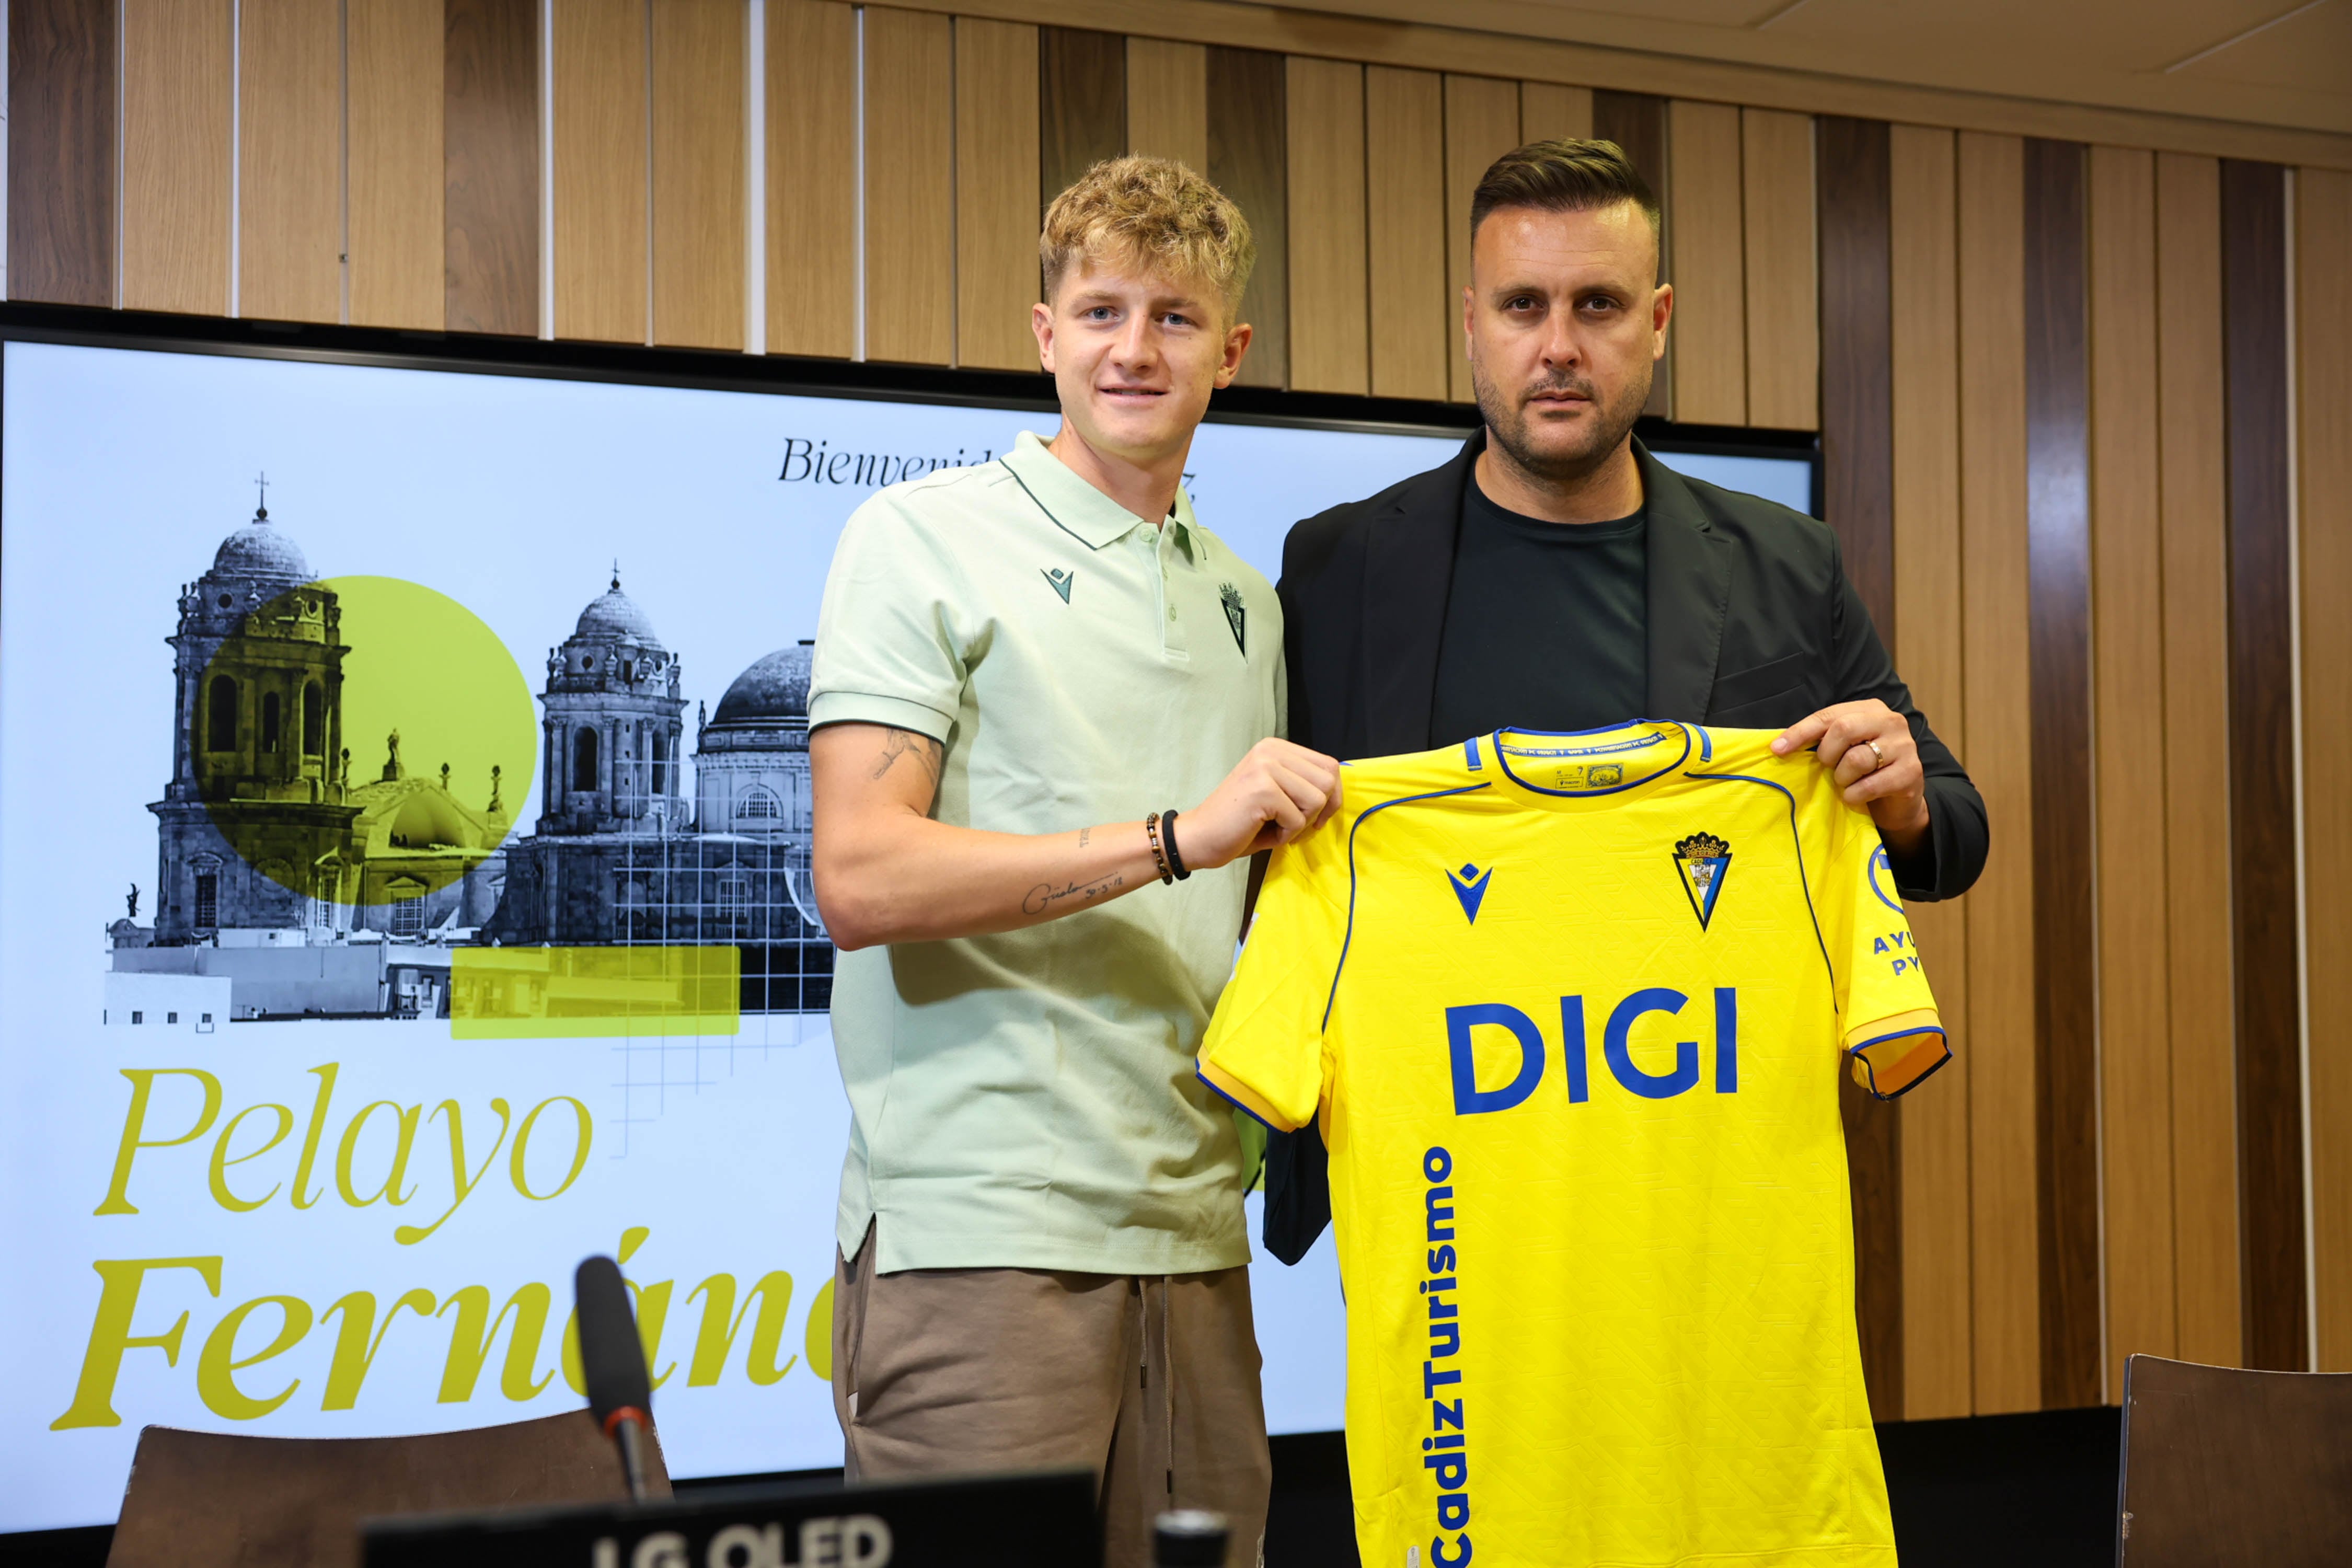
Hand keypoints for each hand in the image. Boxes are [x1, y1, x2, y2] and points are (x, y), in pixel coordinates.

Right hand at [1176, 739, 1342, 870]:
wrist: (1200, 837)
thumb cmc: (1241, 822)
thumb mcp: (1278, 794)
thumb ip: (1303, 784)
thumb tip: (1338, 791)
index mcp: (1276, 747)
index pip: (1329, 765)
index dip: (1332, 796)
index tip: (1316, 817)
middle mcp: (1270, 750)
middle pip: (1328, 781)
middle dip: (1319, 811)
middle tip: (1293, 824)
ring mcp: (1265, 768)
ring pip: (1317, 800)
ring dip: (1301, 824)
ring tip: (1275, 826)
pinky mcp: (1262, 790)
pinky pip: (1298, 820)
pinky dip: (1286, 835)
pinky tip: (1263, 832)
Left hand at [1772, 700, 1929, 852]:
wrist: (1899, 801)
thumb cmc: (1863, 771)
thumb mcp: (1842, 749)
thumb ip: (1820, 740)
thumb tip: (1777, 745)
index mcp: (1870, 709)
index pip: (1828, 715)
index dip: (1800, 732)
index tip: (1777, 749)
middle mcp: (1891, 721)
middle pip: (1844, 729)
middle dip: (1827, 754)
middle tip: (1829, 768)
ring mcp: (1905, 745)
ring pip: (1857, 759)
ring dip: (1842, 778)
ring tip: (1846, 782)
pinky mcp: (1912, 772)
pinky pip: (1870, 785)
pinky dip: (1854, 795)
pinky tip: (1856, 796)